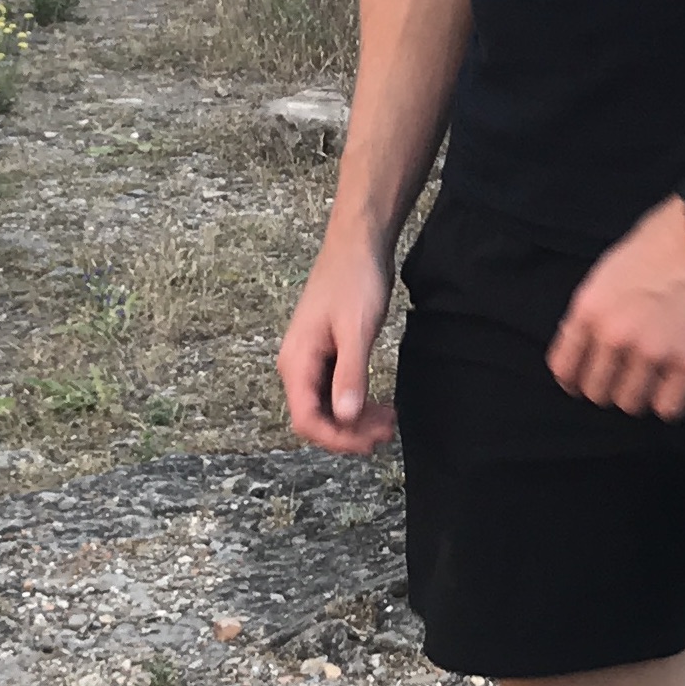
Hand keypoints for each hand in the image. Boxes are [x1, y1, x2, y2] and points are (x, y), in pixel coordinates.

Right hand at [277, 232, 396, 454]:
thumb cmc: (354, 279)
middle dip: (350, 432)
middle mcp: (297, 364)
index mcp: (296, 361)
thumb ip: (350, 374)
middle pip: (316, 417)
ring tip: (388, 421)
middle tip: (386, 433)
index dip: (337, 439)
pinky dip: (355, 401)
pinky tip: (378, 404)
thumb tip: (346, 417)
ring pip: (327, 406)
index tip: (368, 443)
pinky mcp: (327, 351)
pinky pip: (335, 389)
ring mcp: (311, 358)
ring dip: (355, 420)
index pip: (307, 420)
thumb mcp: (356, 329)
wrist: (358, 243)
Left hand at [547, 197, 684, 421]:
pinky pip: (669, 408)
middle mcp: (615, 335)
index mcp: (590, 307)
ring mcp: (653, 352)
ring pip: (631, 404)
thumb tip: (588, 340)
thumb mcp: (612, 266)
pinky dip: (671, 402)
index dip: (575, 379)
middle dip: (610, 387)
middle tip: (627, 377)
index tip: (585, 382)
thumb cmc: (665, 238)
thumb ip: (597, 306)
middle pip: (597, 392)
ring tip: (654, 379)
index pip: (564, 368)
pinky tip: (677, 386)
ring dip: (641, 395)